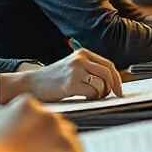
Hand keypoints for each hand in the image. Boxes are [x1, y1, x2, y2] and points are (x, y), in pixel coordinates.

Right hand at [1, 48, 122, 101]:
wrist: (32, 83)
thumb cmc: (54, 79)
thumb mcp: (73, 67)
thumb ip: (90, 70)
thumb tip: (113, 82)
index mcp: (83, 53)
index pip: (108, 65)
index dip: (117, 79)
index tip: (119, 90)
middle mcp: (80, 59)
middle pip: (108, 73)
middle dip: (114, 87)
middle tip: (113, 96)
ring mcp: (75, 71)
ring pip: (101, 84)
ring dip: (100, 94)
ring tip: (92, 97)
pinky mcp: (71, 84)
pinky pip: (92, 93)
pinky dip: (92, 98)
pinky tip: (84, 98)